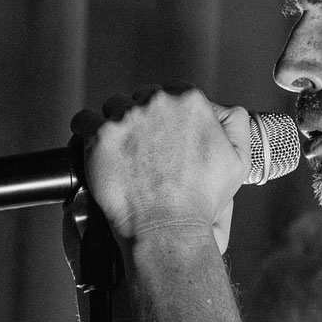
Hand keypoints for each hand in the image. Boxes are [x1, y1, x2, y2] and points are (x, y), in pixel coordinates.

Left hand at [86, 88, 247, 252]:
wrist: (168, 228)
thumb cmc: (201, 200)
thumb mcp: (238, 159)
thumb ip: (235, 123)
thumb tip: (220, 108)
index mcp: (190, 100)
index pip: (169, 93)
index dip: (166, 115)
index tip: (163, 135)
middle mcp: (158, 102)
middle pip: (140, 98)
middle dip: (141, 119)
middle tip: (143, 149)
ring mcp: (126, 117)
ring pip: (112, 107)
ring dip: (115, 125)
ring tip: (121, 152)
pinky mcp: (100, 136)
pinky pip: (83, 121)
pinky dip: (86, 132)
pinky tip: (97, 149)